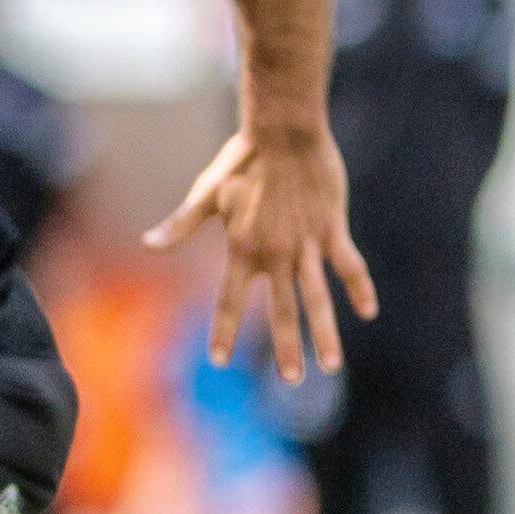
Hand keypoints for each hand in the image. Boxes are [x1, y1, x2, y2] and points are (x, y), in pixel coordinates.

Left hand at [145, 120, 378, 379]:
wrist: (284, 132)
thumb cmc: (242, 159)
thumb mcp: (207, 194)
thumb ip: (180, 225)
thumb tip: (146, 245)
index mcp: (241, 247)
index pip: (228, 300)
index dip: (222, 331)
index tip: (219, 361)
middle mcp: (274, 253)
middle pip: (280, 310)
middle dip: (285, 348)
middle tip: (293, 381)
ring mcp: (306, 244)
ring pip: (317, 298)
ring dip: (324, 334)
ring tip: (330, 366)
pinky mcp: (331, 229)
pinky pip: (348, 265)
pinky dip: (358, 288)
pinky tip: (368, 312)